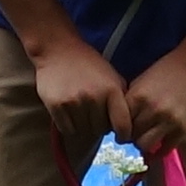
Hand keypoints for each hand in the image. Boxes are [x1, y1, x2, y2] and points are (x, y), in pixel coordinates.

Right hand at [25, 28, 128, 147]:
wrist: (58, 49)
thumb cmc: (88, 63)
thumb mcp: (111, 75)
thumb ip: (121, 98)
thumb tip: (129, 125)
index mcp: (112, 89)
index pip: (123, 125)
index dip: (124, 135)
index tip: (121, 136)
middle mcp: (94, 97)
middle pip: (101, 130)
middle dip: (99, 125)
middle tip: (93, 112)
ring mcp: (74, 102)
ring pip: (84, 132)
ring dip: (83, 126)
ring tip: (80, 109)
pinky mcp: (56, 106)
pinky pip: (67, 130)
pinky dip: (69, 125)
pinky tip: (69, 111)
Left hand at [124, 36, 185, 157]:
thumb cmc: (167, 69)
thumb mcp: (142, 79)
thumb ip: (131, 99)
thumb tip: (121, 118)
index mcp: (138, 96)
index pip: (119, 121)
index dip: (118, 126)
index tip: (121, 127)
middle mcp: (151, 110)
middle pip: (130, 135)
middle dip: (129, 136)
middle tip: (132, 134)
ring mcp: (168, 121)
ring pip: (145, 146)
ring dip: (142, 144)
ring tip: (145, 139)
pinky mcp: (183, 129)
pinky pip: (165, 149)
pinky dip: (158, 151)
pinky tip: (157, 146)